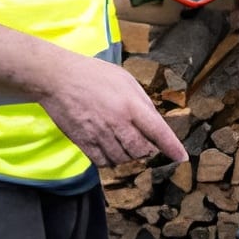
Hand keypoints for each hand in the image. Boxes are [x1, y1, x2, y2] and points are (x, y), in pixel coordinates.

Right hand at [36, 48, 187, 165]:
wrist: (57, 78)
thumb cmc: (93, 75)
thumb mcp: (125, 80)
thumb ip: (142, 102)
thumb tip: (155, 122)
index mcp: (130, 105)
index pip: (158, 132)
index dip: (173, 147)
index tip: (181, 157)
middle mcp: (117, 123)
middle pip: (142, 151)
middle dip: (147, 150)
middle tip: (144, 142)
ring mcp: (99, 135)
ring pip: (123, 159)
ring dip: (129, 156)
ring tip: (123, 142)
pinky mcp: (84, 143)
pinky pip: (104, 162)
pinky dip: (111, 160)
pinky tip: (109, 148)